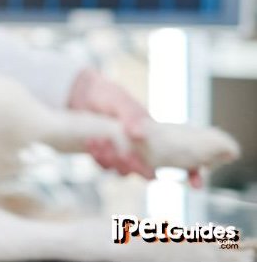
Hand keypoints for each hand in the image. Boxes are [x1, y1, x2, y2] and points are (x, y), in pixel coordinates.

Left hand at [68, 69, 201, 186]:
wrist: (82, 94)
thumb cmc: (109, 96)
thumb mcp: (122, 101)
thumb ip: (133, 115)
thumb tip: (137, 134)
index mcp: (158, 139)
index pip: (183, 162)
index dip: (193, 174)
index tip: (197, 184)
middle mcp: (143, 152)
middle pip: (149, 173)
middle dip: (138, 168)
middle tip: (126, 155)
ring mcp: (123, 156)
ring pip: (124, 172)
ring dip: (114, 161)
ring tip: (101, 142)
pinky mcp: (104, 156)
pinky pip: (104, 166)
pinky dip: (99, 157)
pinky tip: (92, 143)